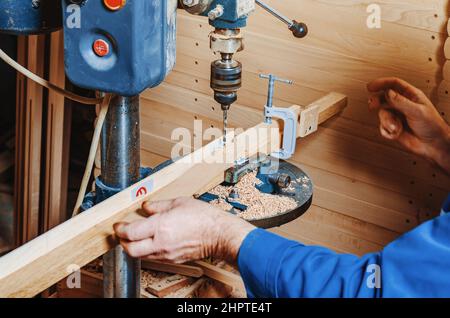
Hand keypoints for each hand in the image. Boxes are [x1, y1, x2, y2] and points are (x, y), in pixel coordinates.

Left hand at [114, 197, 254, 263]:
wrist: (219, 235)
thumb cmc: (203, 217)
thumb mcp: (179, 202)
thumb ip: (158, 205)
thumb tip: (145, 207)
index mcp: (161, 227)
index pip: (130, 233)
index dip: (120, 229)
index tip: (118, 225)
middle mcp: (161, 243)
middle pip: (130, 250)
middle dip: (122, 242)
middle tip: (122, 233)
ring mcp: (167, 254)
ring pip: (140, 256)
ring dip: (133, 247)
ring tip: (136, 237)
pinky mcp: (173, 259)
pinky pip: (153, 257)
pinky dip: (146, 251)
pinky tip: (151, 241)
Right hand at [367, 77, 449, 172]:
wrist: (432, 145)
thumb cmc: (432, 126)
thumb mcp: (417, 111)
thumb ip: (401, 101)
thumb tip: (388, 92)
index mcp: (411, 96)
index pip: (394, 85)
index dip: (382, 83)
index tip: (371, 87)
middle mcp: (402, 105)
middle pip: (384, 98)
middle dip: (377, 102)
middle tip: (372, 105)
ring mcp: (396, 116)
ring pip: (382, 114)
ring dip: (387, 122)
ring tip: (395, 127)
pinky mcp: (392, 127)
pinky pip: (382, 127)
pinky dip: (387, 131)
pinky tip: (396, 133)